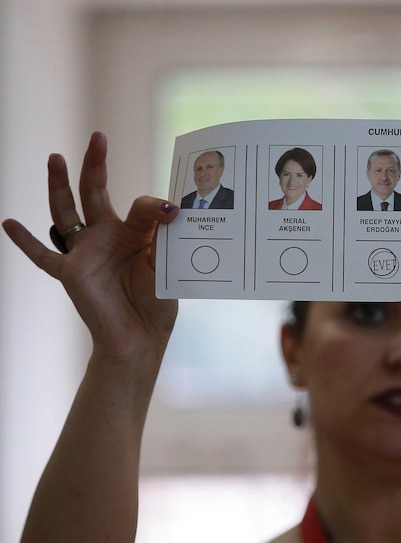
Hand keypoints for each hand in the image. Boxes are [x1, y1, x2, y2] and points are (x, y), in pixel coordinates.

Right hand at [2, 132, 180, 357]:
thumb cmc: (157, 301)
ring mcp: (85, 253)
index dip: (156, 206)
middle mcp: (106, 237)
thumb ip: (162, 234)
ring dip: (59, 186)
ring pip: (66, 213)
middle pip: (95, 193)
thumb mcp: (166, 263)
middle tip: (97, 137)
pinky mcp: (70, 273)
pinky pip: (43, 255)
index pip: (140, 206)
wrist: (141, 336)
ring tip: (55, 159)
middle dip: (95, 165)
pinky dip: (25, 241)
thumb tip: (168, 205)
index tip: (174, 209)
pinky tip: (8, 223)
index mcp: (134, 233)